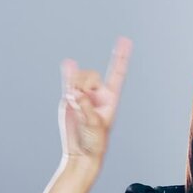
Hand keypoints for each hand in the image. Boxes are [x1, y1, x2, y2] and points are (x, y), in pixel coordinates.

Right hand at [58, 37, 131, 160]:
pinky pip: (68, 82)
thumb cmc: (95, 141)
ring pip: (77, 78)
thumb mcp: (95, 124)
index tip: (125, 40)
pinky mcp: (69, 99)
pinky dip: (68, 74)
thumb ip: (86, 106)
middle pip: (91, 75)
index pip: (117, 73)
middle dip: (83, 82)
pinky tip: (68, 63)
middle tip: (79, 98)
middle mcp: (98, 93)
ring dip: (73, 86)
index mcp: (111, 98)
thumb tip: (75, 93)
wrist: (80, 151)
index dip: (121, 57)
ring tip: (73, 103)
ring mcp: (83, 95)